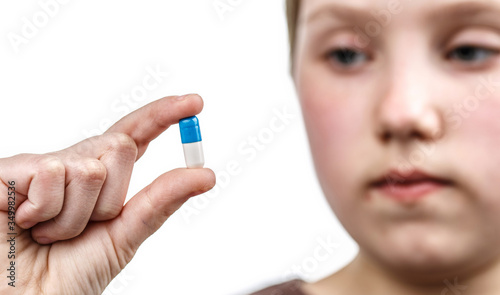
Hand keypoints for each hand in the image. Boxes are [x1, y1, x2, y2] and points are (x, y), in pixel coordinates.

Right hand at [0, 94, 214, 294]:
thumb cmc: (69, 272)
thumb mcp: (124, 236)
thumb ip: (161, 201)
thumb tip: (205, 174)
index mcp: (100, 177)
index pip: (135, 135)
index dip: (163, 115)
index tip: (195, 103)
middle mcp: (73, 164)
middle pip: (122, 146)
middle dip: (110, 199)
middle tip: (81, 228)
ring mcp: (42, 166)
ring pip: (90, 167)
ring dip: (75, 217)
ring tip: (47, 233)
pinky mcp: (11, 169)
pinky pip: (52, 172)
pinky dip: (44, 210)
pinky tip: (23, 223)